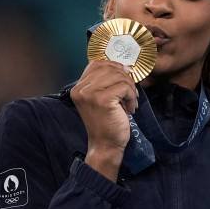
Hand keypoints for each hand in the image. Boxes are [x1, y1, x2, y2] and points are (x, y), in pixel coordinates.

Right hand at [70, 60, 138, 180]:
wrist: (105, 145)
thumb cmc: (106, 122)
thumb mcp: (101, 98)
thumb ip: (105, 82)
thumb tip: (124, 66)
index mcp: (78, 87)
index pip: (97, 64)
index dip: (114, 67)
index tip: (125, 78)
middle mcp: (81, 89)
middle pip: (109, 68)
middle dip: (125, 78)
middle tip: (131, 94)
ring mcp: (90, 94)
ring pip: (119, 76)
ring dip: (130, 89)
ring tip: (130, 103)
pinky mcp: (103, 100)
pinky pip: (124, 87)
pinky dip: (131, 97)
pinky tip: (130, 108)